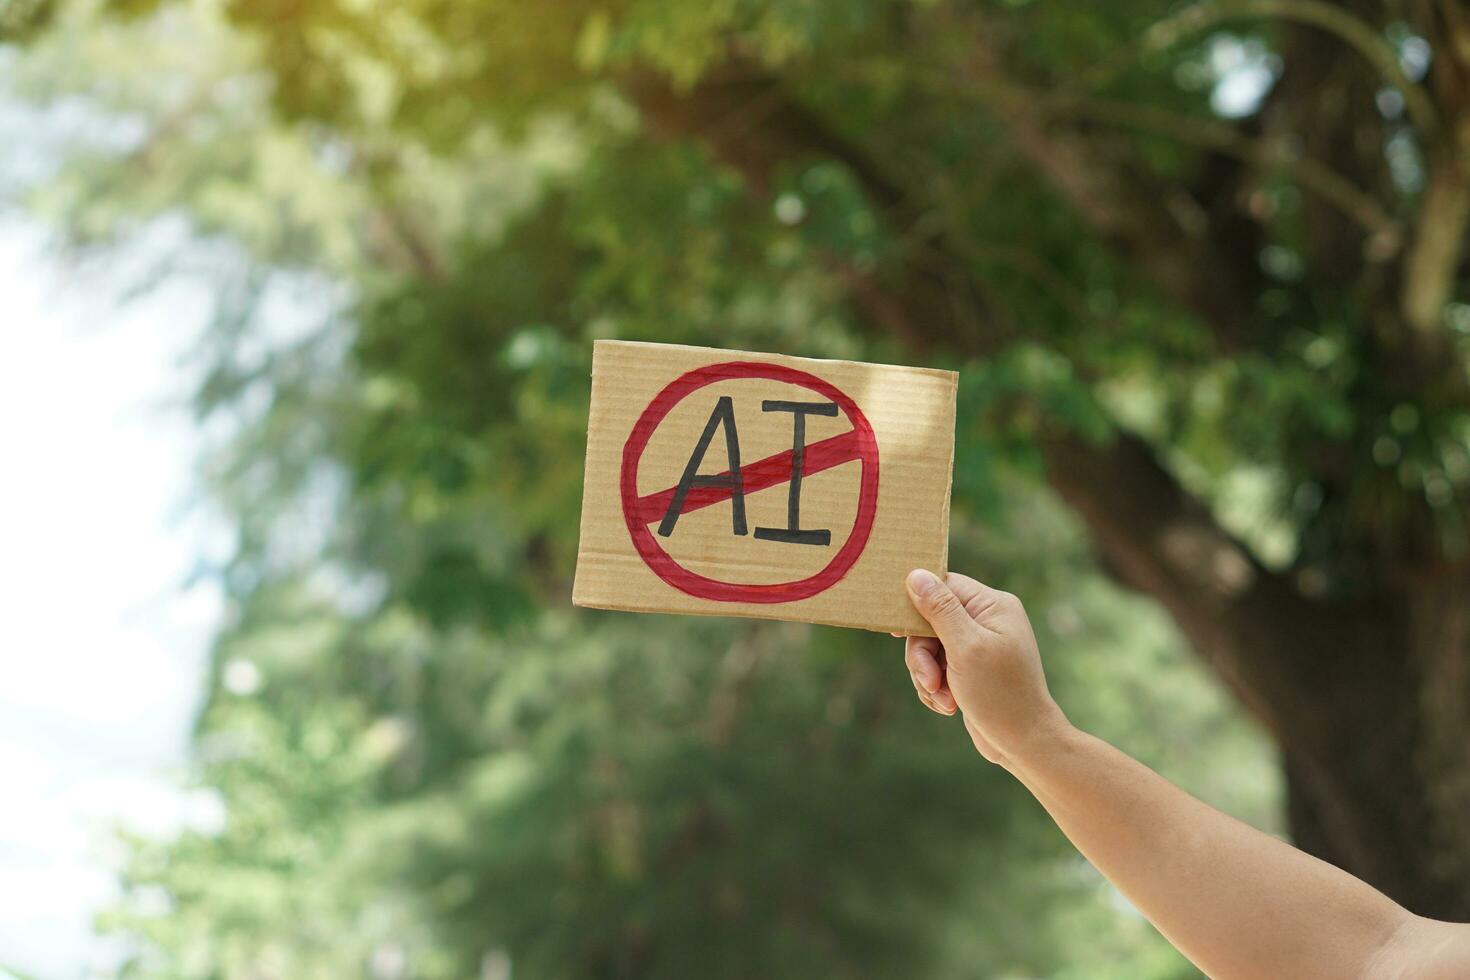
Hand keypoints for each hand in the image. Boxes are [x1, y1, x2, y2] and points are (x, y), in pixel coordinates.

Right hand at [901, 569, 1069, 765]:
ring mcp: (978, 645)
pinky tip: (948, 705)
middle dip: (923, 654)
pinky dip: (935, 687)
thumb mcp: (965, 648)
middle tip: (929, 680)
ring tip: (943, 699)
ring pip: (929, 647)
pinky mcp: (969, 668)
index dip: (917, 604)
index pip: (944, 586)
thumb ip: (939, 610)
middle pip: (930, 620)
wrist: (1024, 742)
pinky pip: (936, 667)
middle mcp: (986, 620)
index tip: (898, 629)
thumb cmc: (1000, 693)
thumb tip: (916, 575)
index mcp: (992, 605)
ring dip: (928, 675)